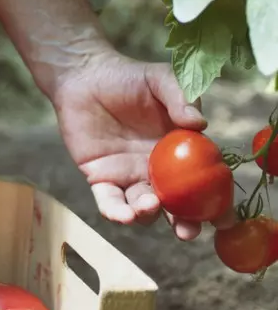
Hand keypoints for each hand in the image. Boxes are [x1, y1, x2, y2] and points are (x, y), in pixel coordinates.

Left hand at [51, 51, 234, 239]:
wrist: (84, 77)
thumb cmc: (127, 78)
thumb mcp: (161, 80)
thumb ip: (182, 98)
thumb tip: (199, 123)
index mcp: (181, 152)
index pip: (203, 182)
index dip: (216, 203)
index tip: (224, 219)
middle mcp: (158, 170)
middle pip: (176, 205)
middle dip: (185, 223)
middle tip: (187, 231)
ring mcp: (129, 176)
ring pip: (143, 208)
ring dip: (149, 214)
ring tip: (150, 206)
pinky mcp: (101, 178)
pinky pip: (109, 202)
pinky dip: (116, 212)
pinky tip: (123, 215)